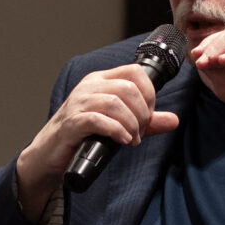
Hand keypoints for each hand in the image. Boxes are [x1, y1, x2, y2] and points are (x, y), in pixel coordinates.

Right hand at [15, 64, 179, 221]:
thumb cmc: (84, 135)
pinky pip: (98, 119)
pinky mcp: (71, 123)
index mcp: (101, 80)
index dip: (149, 93)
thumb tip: (174, 120)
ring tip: (132, 139)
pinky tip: (122, 140)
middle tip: (140, 131)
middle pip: (128, 88)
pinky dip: (116, 130)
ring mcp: (78, 103)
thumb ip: (146, 122)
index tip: (149, 115)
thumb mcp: (120, 124)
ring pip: (115, 102)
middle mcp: (90, 86)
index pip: (134, 71)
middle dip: (143, 113)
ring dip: (131, 124)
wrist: (50, 153)